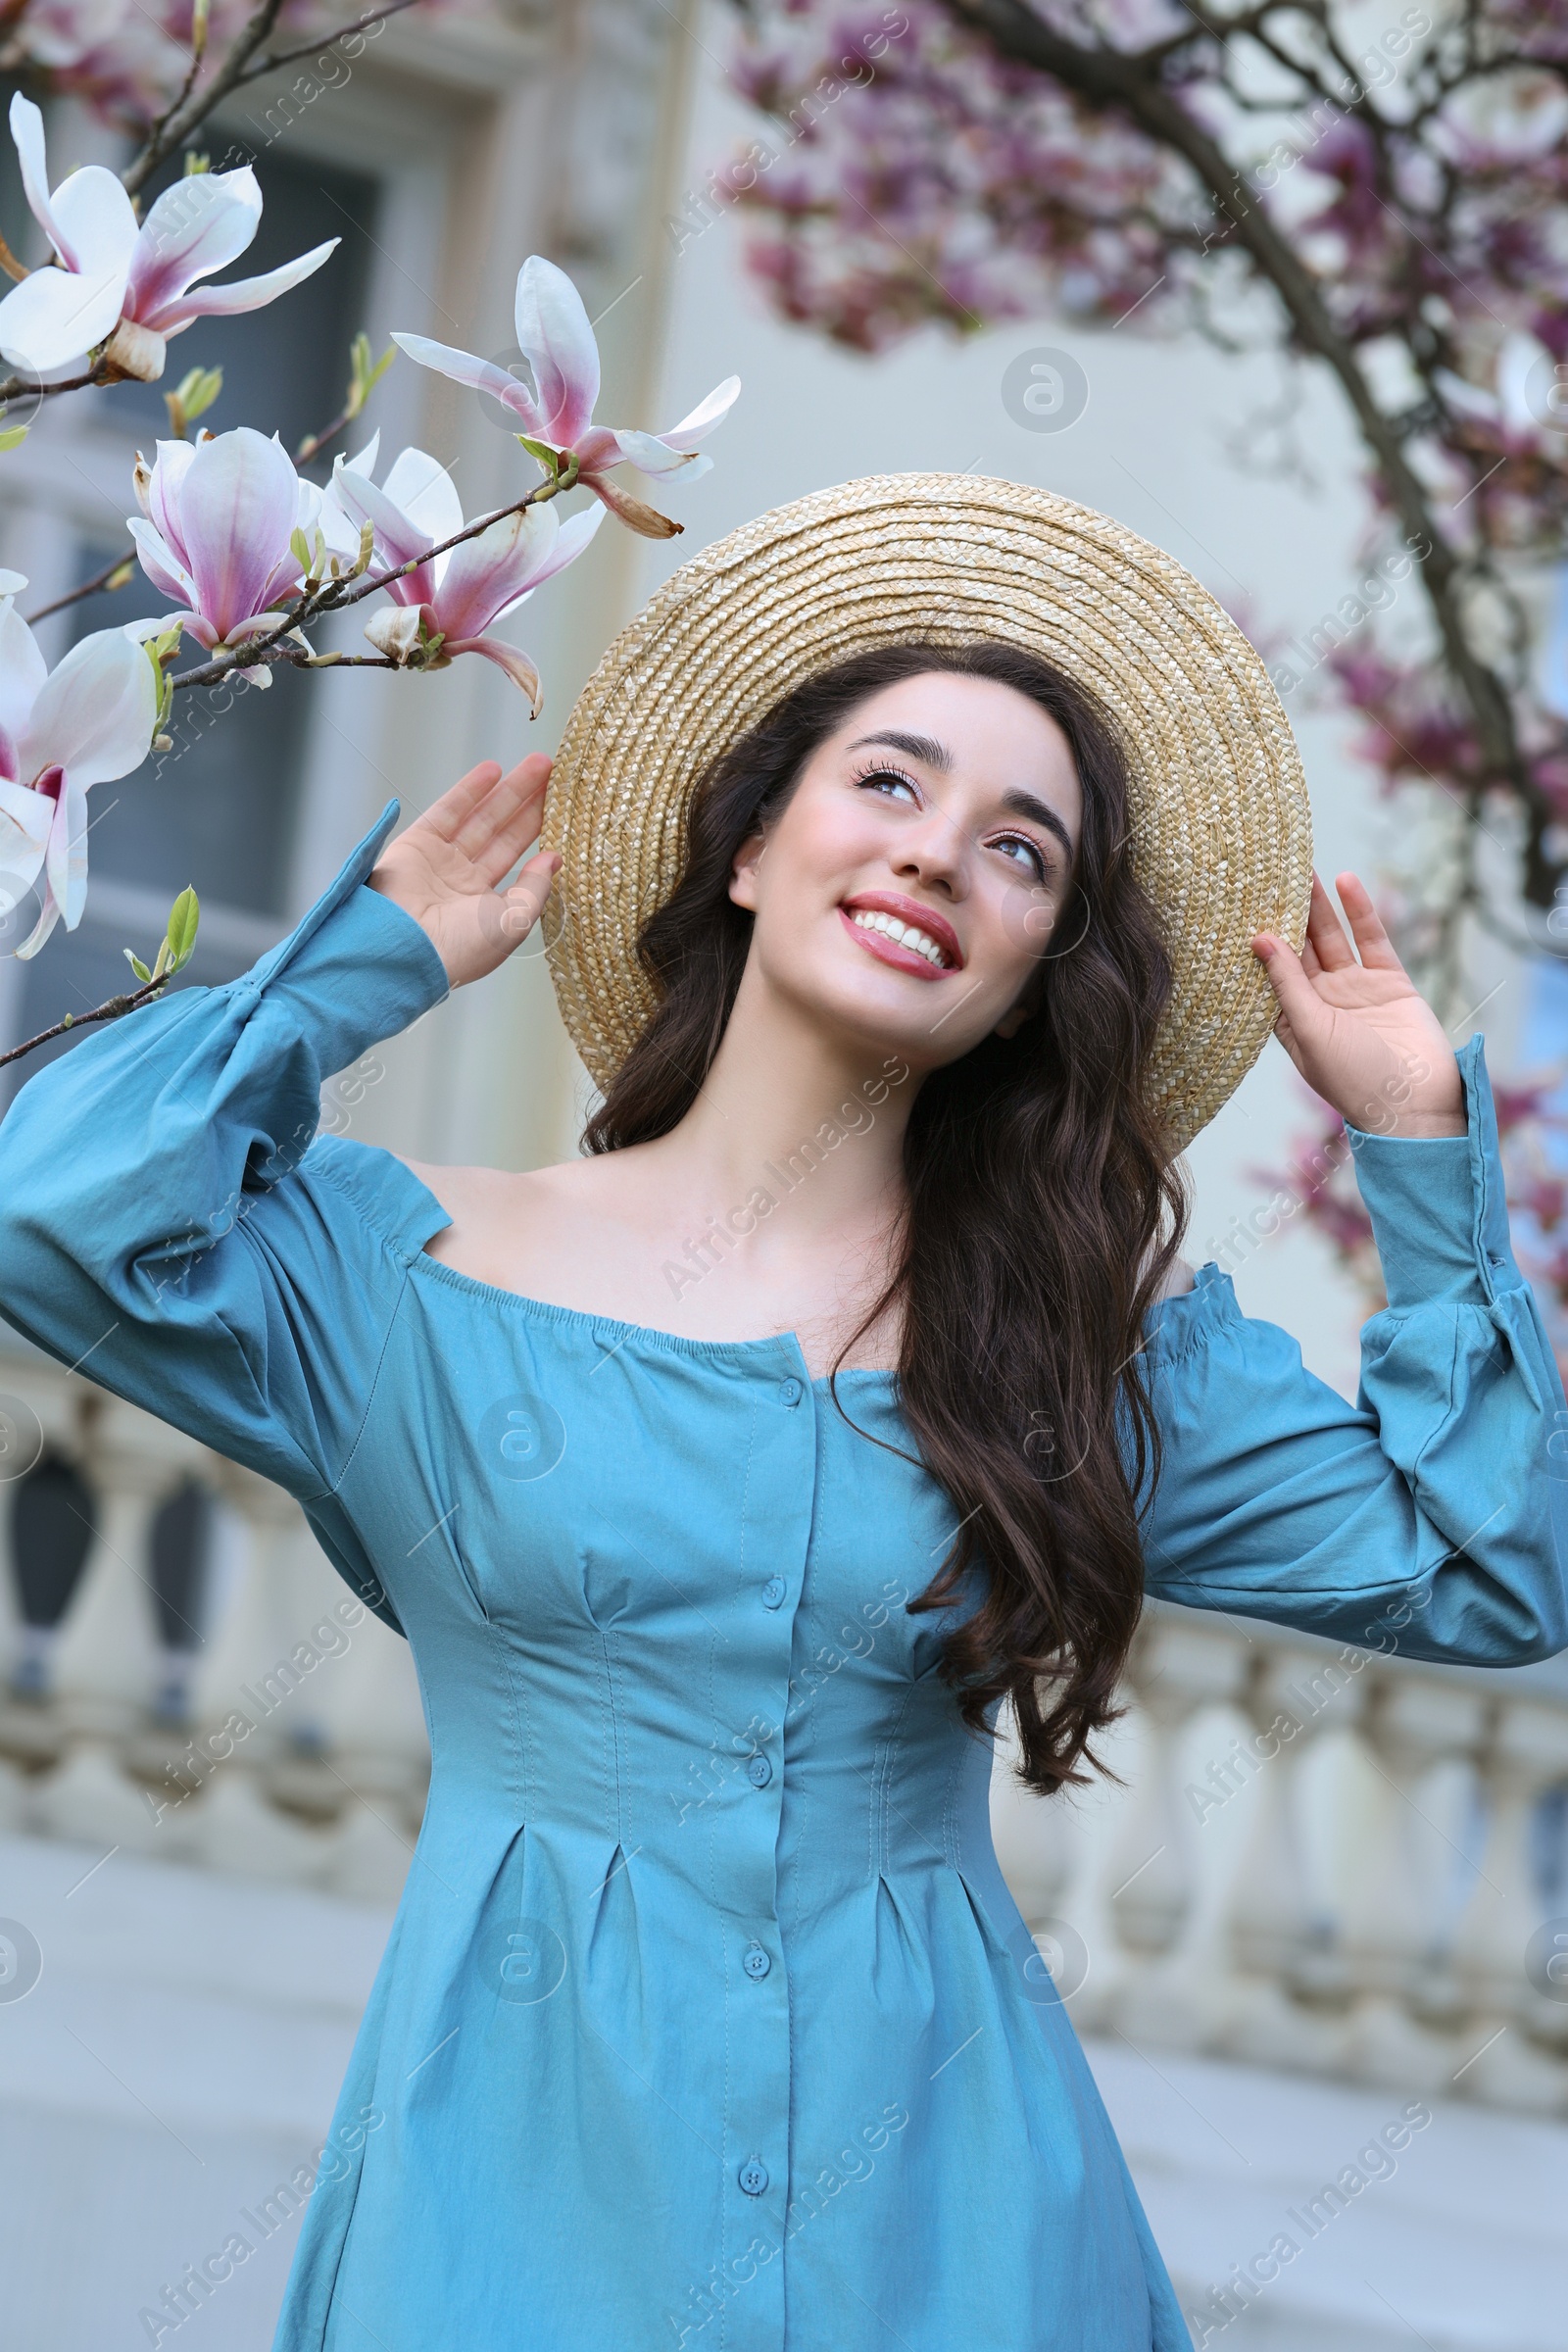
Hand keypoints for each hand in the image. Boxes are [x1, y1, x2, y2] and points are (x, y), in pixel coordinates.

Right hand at [368, 756, 557, 988]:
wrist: (406, 951)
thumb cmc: (461, 949)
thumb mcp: (513, 921)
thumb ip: (535, 888)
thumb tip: (554, 858)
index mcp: (486, 906)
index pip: (519, 860)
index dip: (541, 833)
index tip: (566, 808)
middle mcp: (463, 882)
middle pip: (504, 834)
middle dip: (529, 804)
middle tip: (555, 775)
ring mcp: (440, 862)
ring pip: (481, 817)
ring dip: (508, 790)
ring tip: (538, 764)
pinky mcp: (416, 845)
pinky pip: (448, 811)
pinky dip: (470, 790)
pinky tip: (494, 769)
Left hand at [1251, 872, 1463, 1137]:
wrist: (1417, 1103)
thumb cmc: (1355, 1079)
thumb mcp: (1312, 1030)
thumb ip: (1288, 983)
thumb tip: (1260, 939)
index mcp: (1293, 1022)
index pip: (1268, 974)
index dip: (1256, 943)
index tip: (1237, 905)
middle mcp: (1320, 1003)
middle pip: (1297, 950)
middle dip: (1285, 915)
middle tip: (1266, 874)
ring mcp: (1355, 990)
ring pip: (1331, 938)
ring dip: (1317, 906)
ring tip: (1301, 868)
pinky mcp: (1389, 982)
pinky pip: (1371, 939)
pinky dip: (1359, 911)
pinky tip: (1345, 882)